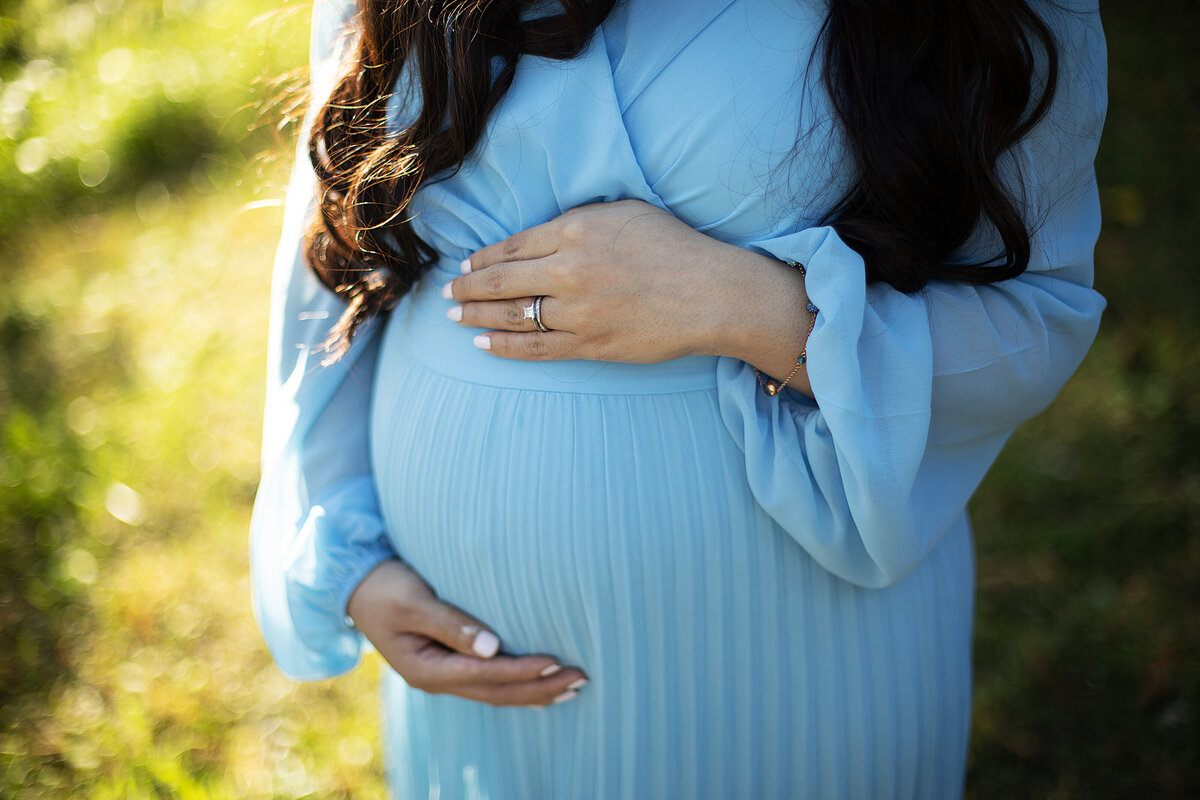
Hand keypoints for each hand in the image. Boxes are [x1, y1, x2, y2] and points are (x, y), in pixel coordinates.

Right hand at [347, 559, 587, 706]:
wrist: (353, 586)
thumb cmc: (384, 586)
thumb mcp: (414, 601)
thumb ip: (452, 623)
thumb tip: (494, 646)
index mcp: (426, 668)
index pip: (486, 675)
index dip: (523, 671)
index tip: (556, 662)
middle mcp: (436, 679)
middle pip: (497, 692)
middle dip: (540, 688)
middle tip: (581, 679)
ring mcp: (441, 674)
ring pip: (495, 692)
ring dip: (534, 691)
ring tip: (572, 686)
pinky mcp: (447, 663)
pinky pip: (488, 682)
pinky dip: (517, 683)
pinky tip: (540, 683)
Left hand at [442, 199, 745, 362]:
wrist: (712, 293)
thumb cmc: (675, 247)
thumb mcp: (625, 212)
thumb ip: (580, 220)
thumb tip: (544, 232)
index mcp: (575, 230)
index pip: (512, 245)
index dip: (483, 258)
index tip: (466, 265)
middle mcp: (568, 270)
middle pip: (501, 280)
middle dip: (467, 288)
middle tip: (447, 294)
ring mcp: (577, 311)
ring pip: (512, 314)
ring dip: (477, 316)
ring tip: (455, 318)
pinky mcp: (590, 344)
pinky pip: (536, 347)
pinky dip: (504, 347)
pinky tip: (483, 344)